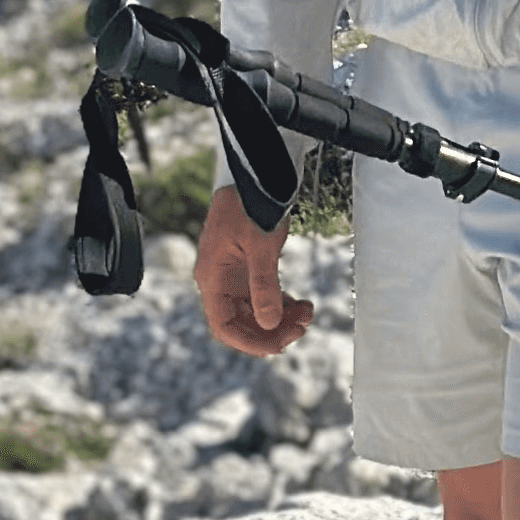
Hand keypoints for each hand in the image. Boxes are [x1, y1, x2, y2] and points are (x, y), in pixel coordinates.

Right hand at [194, 183, 315, 355]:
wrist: (255, 173)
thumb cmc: (251, 203)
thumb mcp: (260, 247)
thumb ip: (264, 286)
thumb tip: (270, 324)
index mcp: (213, 277)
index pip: (224, 326)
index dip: (249, 342)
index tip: (277, 346)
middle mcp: (219, 279)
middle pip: (242, 321)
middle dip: (272, 329)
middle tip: (302, 327)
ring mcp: (234, 273)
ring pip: (255, 309)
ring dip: (280, 317)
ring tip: (307, 313)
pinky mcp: (248, 266)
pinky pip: (262, 294)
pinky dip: (281, 302)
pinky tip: (300, 303)